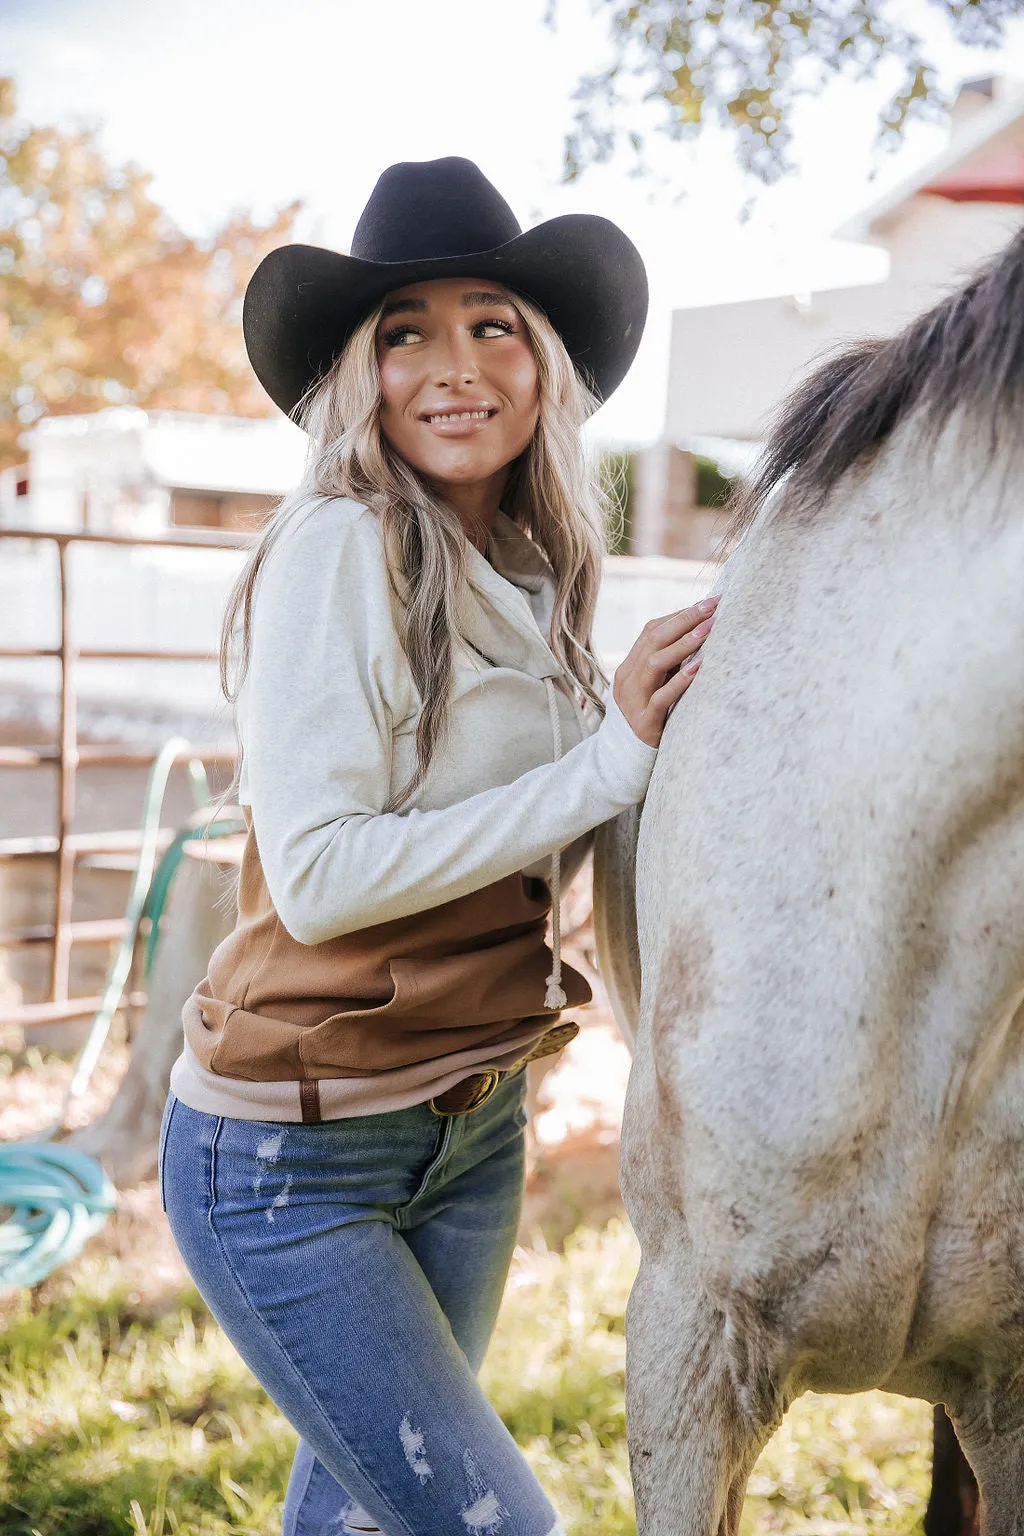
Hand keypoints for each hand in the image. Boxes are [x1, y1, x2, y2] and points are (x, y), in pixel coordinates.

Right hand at [612, 596, 718, 746]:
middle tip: (713, 606)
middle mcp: (628, 678)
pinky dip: (680, 681)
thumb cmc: (652, 715)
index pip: (652, 631)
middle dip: (685, 620)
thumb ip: (670, 663)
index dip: (679, 615)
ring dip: (684, 644)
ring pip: (655, 663)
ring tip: (709, 629)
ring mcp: (633, 699)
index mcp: (631, 665)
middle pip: (654, 640)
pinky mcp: (644, 721)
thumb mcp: (656, 684)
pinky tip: (699, 668)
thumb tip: (703, 631)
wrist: (627, 756)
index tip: (708, 603)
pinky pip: (660, 698)